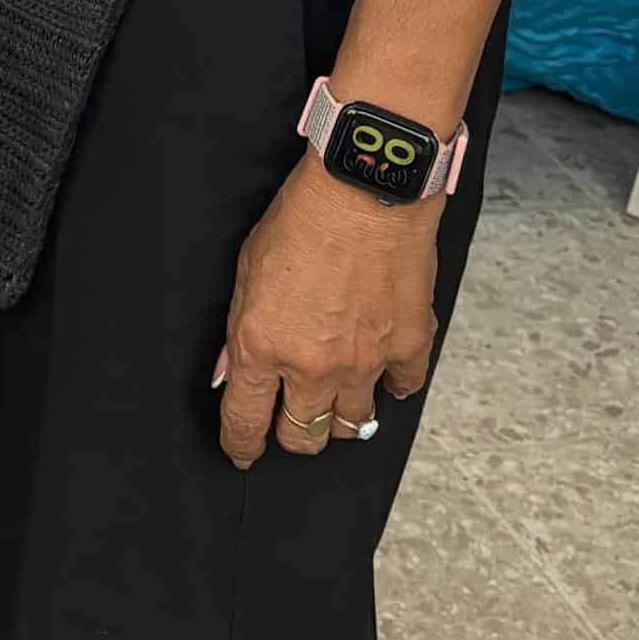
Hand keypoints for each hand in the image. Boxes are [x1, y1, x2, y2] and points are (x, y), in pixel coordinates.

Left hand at [212, 155, 438, 468]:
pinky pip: (402, 389)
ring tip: (336, 398)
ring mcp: (365, 362)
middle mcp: (313, 365)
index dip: (241, 444)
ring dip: (341, 417)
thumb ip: (238, 329)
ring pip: (353, 424)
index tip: (242, 451)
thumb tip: (230, 371)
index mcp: (263, 346)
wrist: (365, 188)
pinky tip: (382, 370)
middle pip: (303, 435)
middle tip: (291, 421)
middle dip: (292, 435)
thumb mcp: (247, 268)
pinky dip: (392, 385)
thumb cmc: (302, 217)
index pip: (245, 421)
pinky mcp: (408, 346)